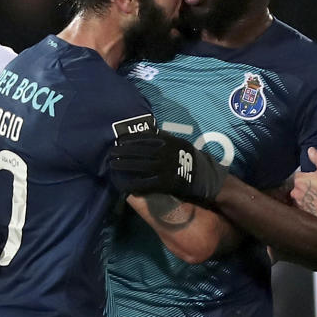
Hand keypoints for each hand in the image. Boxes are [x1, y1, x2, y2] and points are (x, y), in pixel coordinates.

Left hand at [108, 133, 227, 201]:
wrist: (206, 178)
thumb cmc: (189, 160)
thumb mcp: (179, 144)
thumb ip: (164, 139)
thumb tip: (147, 131)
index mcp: (169, 142)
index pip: (145, 138)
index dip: (130, 140)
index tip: (118, 141)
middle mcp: (167, 153)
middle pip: (140, 151)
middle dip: (123, 152)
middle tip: (111, 153)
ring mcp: (167, 168)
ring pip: (140, 166)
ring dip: (124, 166)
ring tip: (112, 165)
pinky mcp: (167, 183)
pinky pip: (146, 184)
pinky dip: (133, 184)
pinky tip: (123, 184)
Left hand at [290, 147, 316, 226]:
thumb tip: (310, 150)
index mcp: (300, 180)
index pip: (299, 175)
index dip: (308, 176)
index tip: (315, 178)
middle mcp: (296, 192)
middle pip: (299, 185)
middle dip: (306, 185)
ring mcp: (299, 202)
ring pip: (301, 195)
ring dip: (307, 195)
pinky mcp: (303, 211)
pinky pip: (303, 204)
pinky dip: (309, 203)